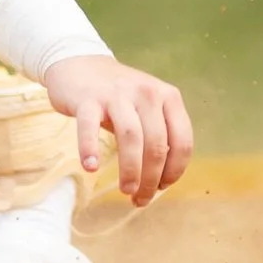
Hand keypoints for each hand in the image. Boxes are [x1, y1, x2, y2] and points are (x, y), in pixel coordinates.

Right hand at [42, 55, 193, 205]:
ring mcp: (117, 94)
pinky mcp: (88, 98)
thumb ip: (159, 134)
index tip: (162, 187)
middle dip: (152, 179)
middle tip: (140, 199)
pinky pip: (90, 126)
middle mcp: (147, 94)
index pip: (182, 141)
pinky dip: (90, 148)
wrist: (80, 63)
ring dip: (131, 170)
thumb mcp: (148, 107)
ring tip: (126, 190)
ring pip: (131, 137)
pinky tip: (91, 167)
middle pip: (157, 145)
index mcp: (169, 97)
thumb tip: (162, 179)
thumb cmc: (118, 96)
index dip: (175, 171)